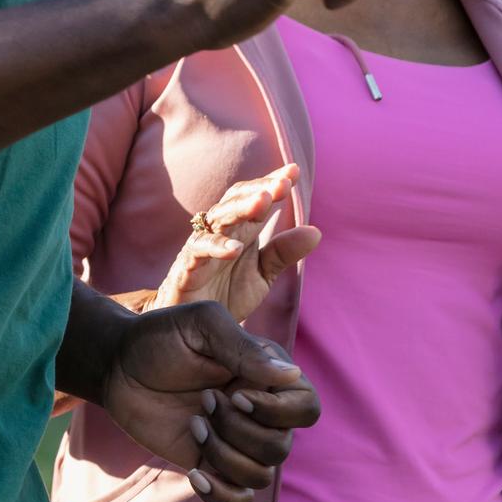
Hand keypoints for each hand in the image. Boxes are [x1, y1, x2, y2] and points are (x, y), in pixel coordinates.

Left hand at [101, 302, 318, 501]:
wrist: (117, 365)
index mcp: (264, 374)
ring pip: (261, 475)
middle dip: (239, 429)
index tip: (235, 393)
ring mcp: (235, 440)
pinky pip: (237, 498)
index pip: (307, 406)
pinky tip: (194, 471)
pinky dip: (220, 493)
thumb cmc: (161, 337)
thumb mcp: (200, 326)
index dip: (279, 410)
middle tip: (204, 400)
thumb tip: (291, 374)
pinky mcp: (211, 462)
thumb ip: (243, 348)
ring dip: (224, 453)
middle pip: (282, 446)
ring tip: (194, 423)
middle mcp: (258, 410)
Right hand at [151, 164, 320, 320]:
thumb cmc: (224, 294)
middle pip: (235, 202)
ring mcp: (201, 248)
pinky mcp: (185, 269)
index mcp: (239, 231)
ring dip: (239, 209)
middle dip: (258, 190)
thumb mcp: (262, 274)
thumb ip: (283, 252)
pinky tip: (234, 247)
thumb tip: (316, 231)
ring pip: (218, 219)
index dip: (271, 183)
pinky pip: (198, 251)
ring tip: (262, 202)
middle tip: (282, 184)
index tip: (294, 171)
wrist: (194, 330)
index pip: (254, 198)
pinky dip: (215, 247)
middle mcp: (219, 233)